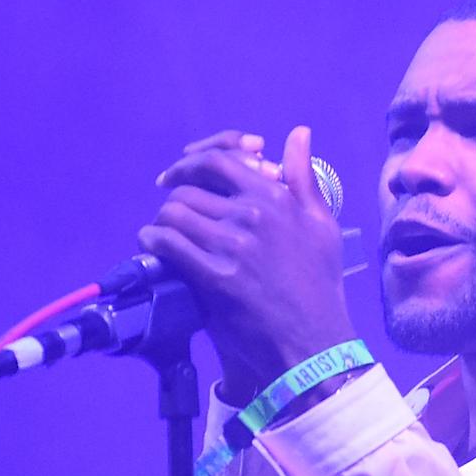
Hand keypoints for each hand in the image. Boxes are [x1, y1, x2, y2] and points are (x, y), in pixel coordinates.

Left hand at [140, 126, 355, 401]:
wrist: (313, 342)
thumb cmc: (320, 286)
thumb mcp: (322, 225)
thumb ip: (305, 178)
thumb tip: (298, 134)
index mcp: (276, 197)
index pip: (220, 161)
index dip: (190, 163)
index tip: (177, 175)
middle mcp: (253, 214)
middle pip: (190, 188)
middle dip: (175, 198)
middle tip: (171, 215)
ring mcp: (232, 245)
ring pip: (175, 213)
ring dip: (162, 222)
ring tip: (162, 234)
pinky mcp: (215, 277)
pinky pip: (169, 244)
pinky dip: (154, 241)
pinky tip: (153, 247)